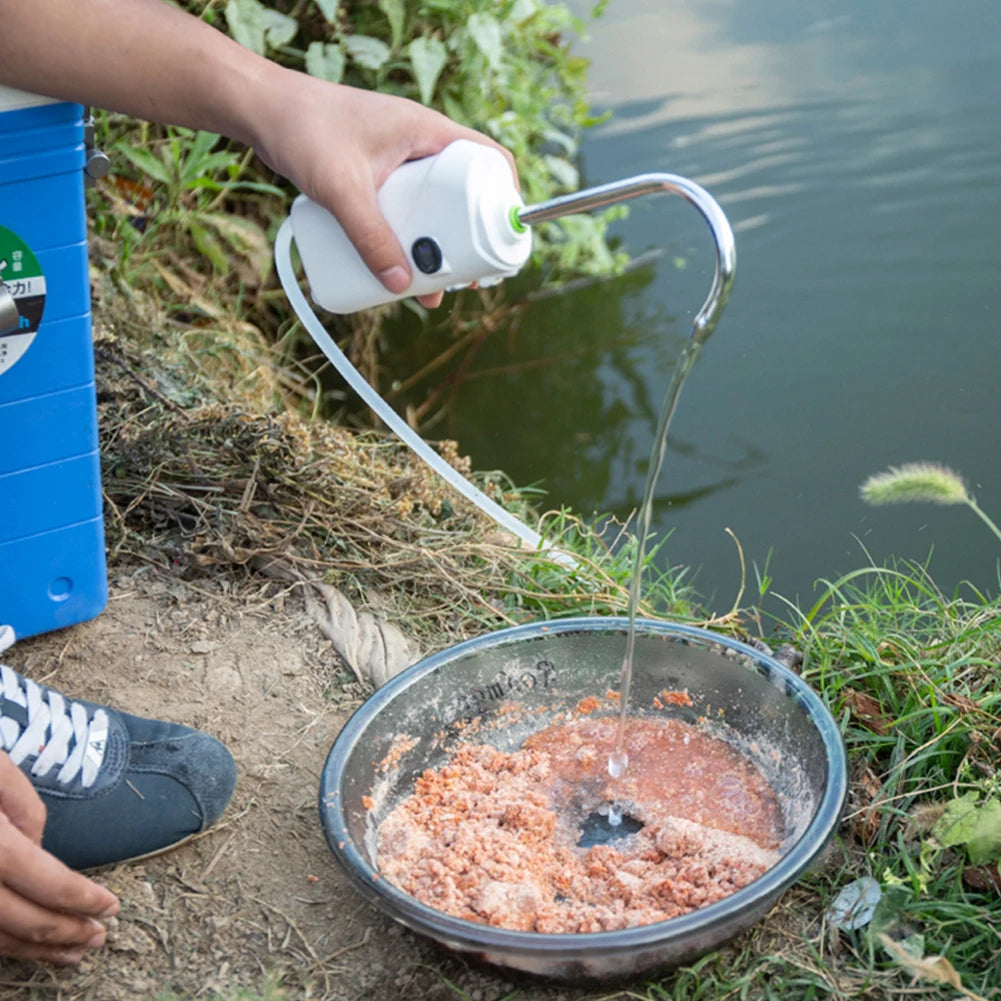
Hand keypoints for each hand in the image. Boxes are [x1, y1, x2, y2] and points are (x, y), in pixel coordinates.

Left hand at [0, 1, 518, 308]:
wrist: (261, 111)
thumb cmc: (303, 130)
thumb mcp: (341, 189)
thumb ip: (368, 236)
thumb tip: (401, 286)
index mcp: (429, 133)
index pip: (490, 160)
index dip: (506, 199)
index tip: (502, 239)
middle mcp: (421, 148)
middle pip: (464, 197)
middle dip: (467, 241)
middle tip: (463, 278)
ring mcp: (400, 164)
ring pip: (434, 211)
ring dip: (435, 248)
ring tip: (429, 288)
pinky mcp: (380, 180)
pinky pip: (408, 213)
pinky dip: (409, 240)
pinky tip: (398, 271)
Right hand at [0, 752, 118, 963]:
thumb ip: (24, 810)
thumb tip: (39, 850)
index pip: (47, 883)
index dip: (83, 900)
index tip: (111, 906)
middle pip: (20, 920)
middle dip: (64, 933)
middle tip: (98, 939)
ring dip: (32, 950)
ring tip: (70, 954)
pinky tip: (21, 944)